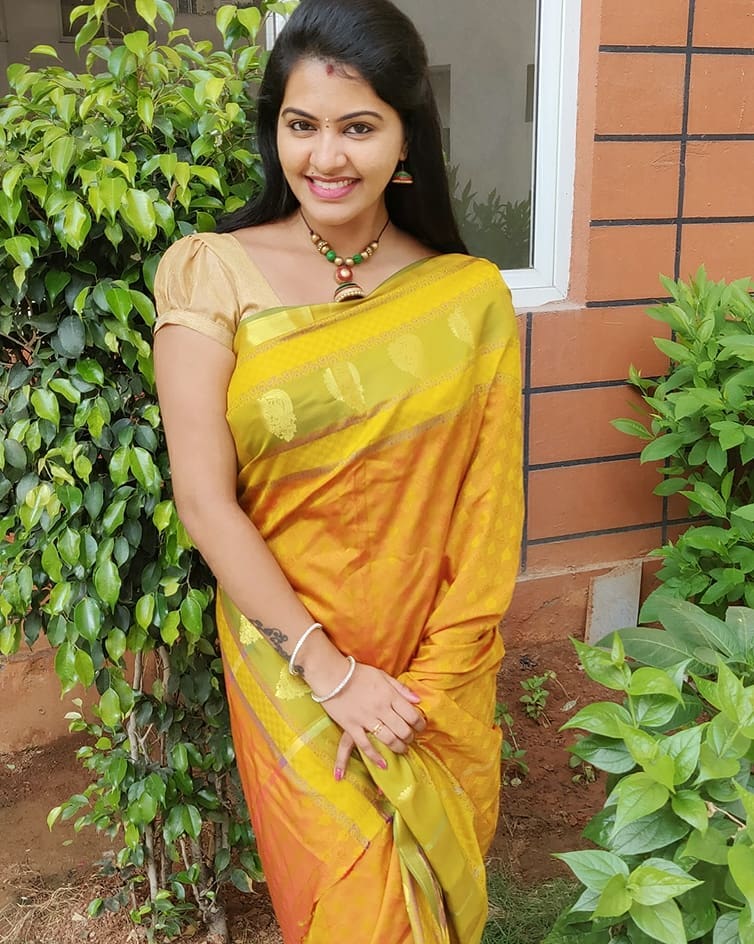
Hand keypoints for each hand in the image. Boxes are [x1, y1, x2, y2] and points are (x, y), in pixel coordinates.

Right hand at [297, 634, 425, 775]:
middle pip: (403, 730)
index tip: (421, 727)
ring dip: (398, 747)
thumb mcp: (382, 675)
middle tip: (411, 738)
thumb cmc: (357, 673)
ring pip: (388, 739)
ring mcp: (366, 719)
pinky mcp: (352, 727)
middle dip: (410, 737)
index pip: (412, 714)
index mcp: (389, 695)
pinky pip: (365, 745)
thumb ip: (400, 688)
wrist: (331, 675)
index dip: (420, 724)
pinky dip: (375, 757)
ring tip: (402, 749)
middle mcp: (381, 708)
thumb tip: (418, 699)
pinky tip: (384, 764)